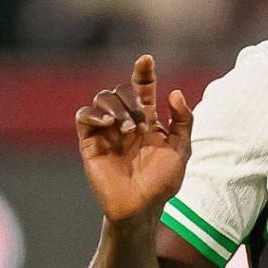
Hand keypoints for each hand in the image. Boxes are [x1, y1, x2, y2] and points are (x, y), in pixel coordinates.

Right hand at [76, 54, 191, 229]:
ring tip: (126, 128)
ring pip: (103, 98)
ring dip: (116, 106)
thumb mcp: (181, 150)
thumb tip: (174, 92)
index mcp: (147, 121)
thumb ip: (183, 121)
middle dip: (131, 99)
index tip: (147, 60)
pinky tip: (108, 123)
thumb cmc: (162, 183)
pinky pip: (84, 116)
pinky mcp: (90, 142)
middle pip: (122, 90)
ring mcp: (106, 131)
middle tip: (139, 123)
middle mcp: (125, 122)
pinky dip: (94, 113)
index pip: (143, 89)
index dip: (144, 73)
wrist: (140, 208)